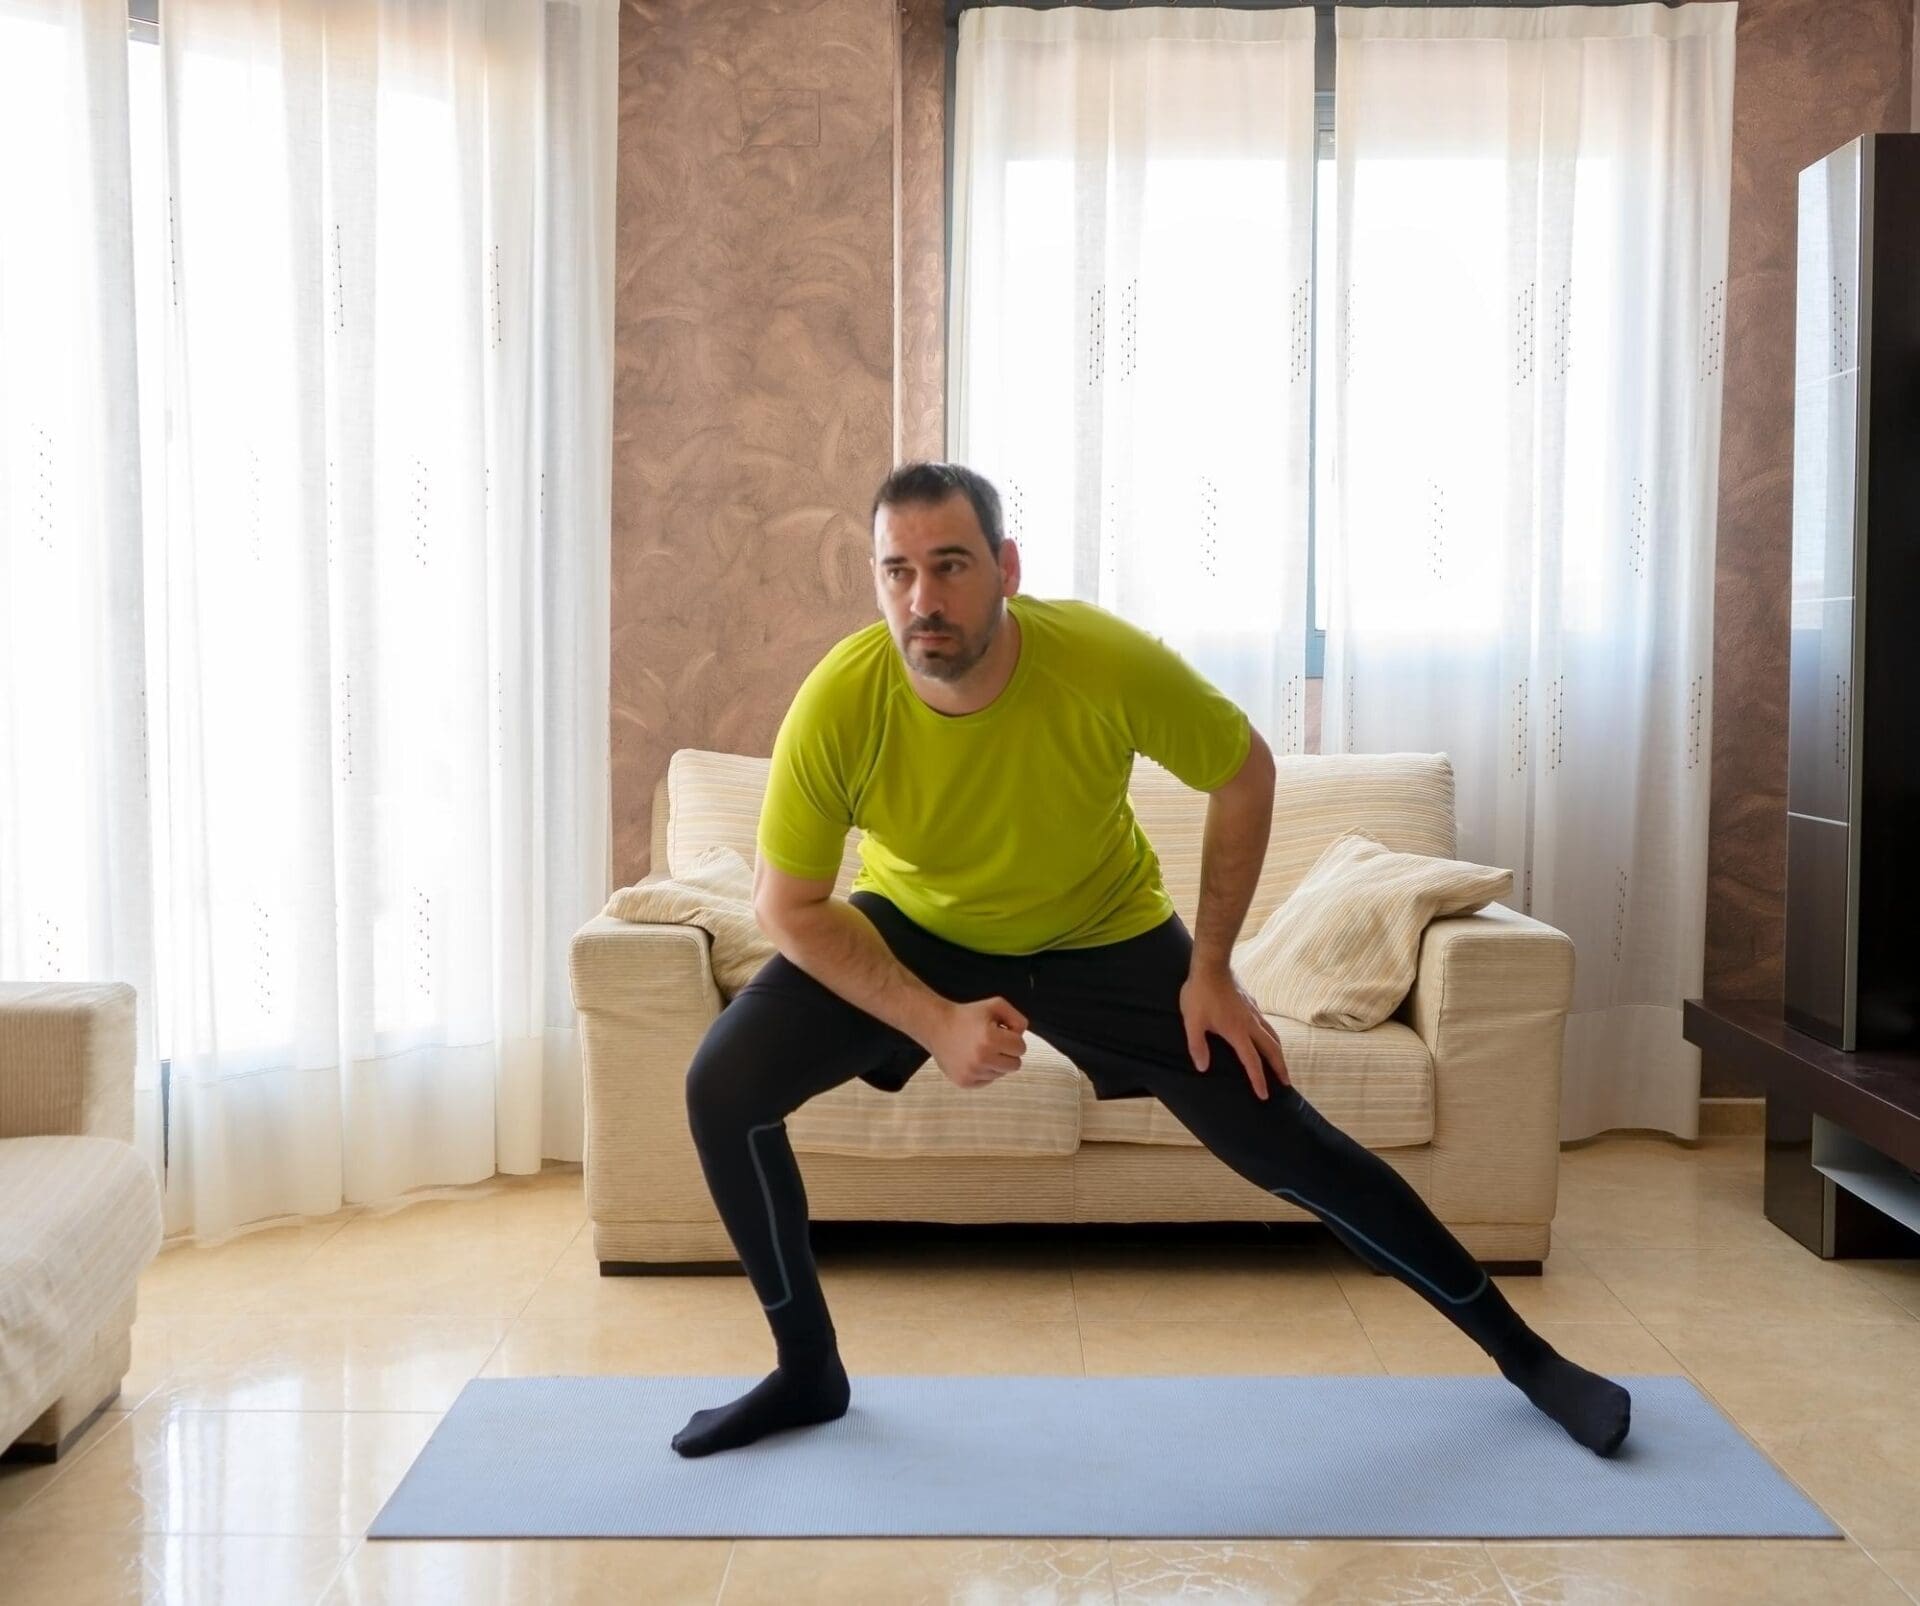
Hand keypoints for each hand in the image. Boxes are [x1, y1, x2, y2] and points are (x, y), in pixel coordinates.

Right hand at [928, 996, 1028, 1089]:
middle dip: (1008, 1052)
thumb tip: (1022, 1038)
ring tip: (979, 1048)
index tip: (1001, 1032)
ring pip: (1001, 1073)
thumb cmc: (968, 1015)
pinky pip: (988, 1080)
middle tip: (993, 1042)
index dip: (1013, 1038)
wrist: (937, 1026)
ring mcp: (972, 1073)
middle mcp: (981, 1059)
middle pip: (1015, 1065)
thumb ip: (1018, 1019)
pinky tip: (972, 1058)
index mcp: (990, 1038)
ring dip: (995, 1062)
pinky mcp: (965, 1082)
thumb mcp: (996, 1005)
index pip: (1021, 1048)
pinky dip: (984, 1071)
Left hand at [1179, 963, 1291, 1099]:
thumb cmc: (1199, 994)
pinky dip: (1271, 1035)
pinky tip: (1267, 1036)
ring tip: (1281, 1063)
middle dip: (1280, 1068)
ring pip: (1273, 1035)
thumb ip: (1197, 1046)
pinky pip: (1266, 1023)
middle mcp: (1251, 1024)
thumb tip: (1202, 1068)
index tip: (1264, 1095)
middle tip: (1287, 1083)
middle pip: (1272, 1050)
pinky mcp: (1252, 1002)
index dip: (1259, 1080)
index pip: (1252, 1062)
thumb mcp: (1192, 1022)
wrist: (1211, 965)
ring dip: (1279, 1052)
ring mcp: (1253, 1012)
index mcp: (1237, 1032)